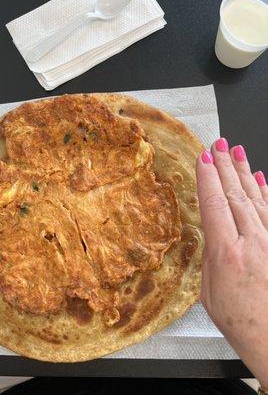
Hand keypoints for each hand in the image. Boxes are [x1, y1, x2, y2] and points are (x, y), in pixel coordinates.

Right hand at [196, 138, 267, 387]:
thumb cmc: (239, 319)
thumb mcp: (209, 290)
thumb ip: (212, 254)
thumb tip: (213, 229)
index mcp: (227, 252)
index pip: (214, 203)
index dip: (207, 177)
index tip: (203, 157)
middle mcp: (252, 241)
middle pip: (235, 194)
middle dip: (225, 166)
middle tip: (219, 144)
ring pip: (254, 197)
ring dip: (244, 172)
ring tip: (237, 151)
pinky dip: (265, 191)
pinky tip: (260, 177)